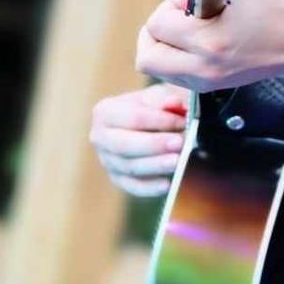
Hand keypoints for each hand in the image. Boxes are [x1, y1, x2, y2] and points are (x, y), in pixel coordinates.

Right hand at [90, 82, 188, 196]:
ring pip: (129, 167)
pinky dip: (149, 187)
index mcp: (104, 112)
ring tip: (178, 162)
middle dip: (154, 144)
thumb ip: (167, 99)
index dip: (159, 120)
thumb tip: (174, 104)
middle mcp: (100, 137)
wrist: (151, 124)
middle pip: (124, 145)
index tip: (183, 122)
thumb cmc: (155, 107)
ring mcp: (106, 160)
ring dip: (155, 165)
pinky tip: (167, 185)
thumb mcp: (160, 97)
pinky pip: (132, 186)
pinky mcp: (118, 178)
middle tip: (179, 143)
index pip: (133, 117)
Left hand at [135, 0, 283, 92]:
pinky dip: (172, 58)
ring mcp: (206, 82)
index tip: (190, 2)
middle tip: (175, 19)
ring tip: (185, 31)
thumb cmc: (275, 9)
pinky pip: (171, 75)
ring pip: (155, 68)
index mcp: (211, 42)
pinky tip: (194, 43)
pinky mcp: (209, 88)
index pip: (158, 25)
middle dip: (154, 32)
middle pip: (146, 57)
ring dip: (161, 46)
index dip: (168, 7)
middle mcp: (204, 68)